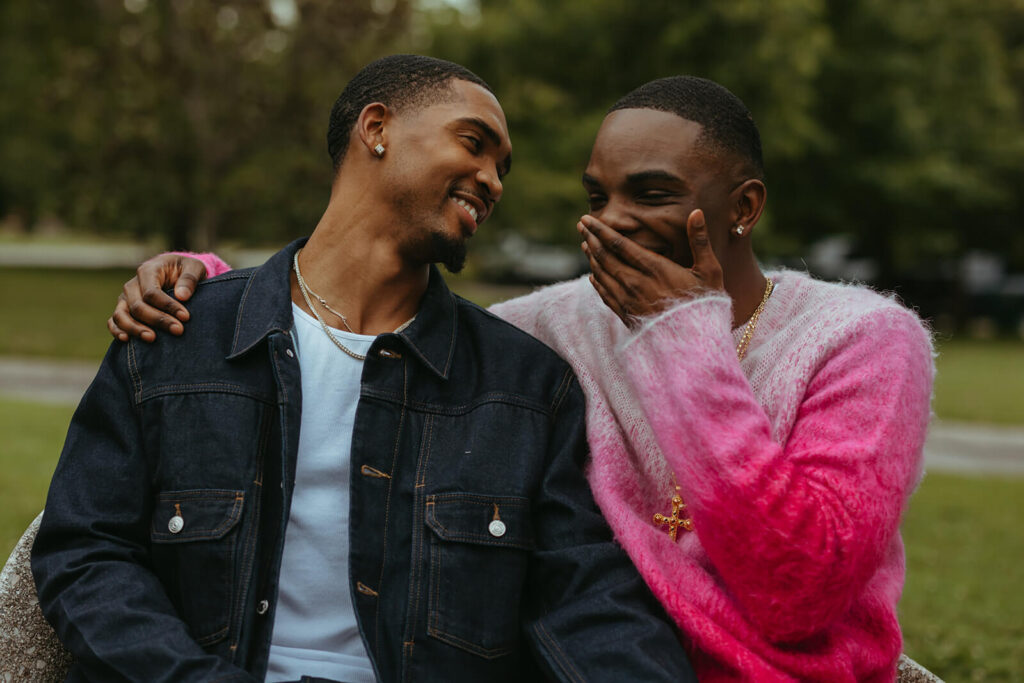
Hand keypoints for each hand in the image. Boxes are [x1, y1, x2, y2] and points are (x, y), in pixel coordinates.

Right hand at [107, 254, 206, 341]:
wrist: (177, 272)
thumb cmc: (186, 270)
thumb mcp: (194, 268)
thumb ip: (189, 279)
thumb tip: (182, 296)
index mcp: (148, 270)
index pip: (152, 292)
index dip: (168, 306)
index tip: (186, 317)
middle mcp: (133, 285)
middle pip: (138, 306)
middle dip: (158, 320)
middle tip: (178, 330)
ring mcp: (126, 298)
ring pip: (121, 315)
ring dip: (135, 329)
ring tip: (152, 338)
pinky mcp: (124, 310)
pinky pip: (114, 321)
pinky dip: (117, 331)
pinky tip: (126, 339)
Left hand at [578, 209, 723, 327]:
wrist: (697, 342)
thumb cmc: (706, 303)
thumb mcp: (709, 270)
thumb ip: (700, 240)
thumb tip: (697, 212)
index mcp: (655, 269)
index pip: (619, 244)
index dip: (601, 230)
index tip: (587, 218)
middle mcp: (637, 284)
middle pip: (606, 257)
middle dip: (591, 239)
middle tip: (581, 225)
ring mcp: (630, 301)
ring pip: (603, 275)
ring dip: (592, 258)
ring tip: (585, 245)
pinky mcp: (628, 316)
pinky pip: (606, 296)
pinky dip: (597, 283)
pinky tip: (594, 276)